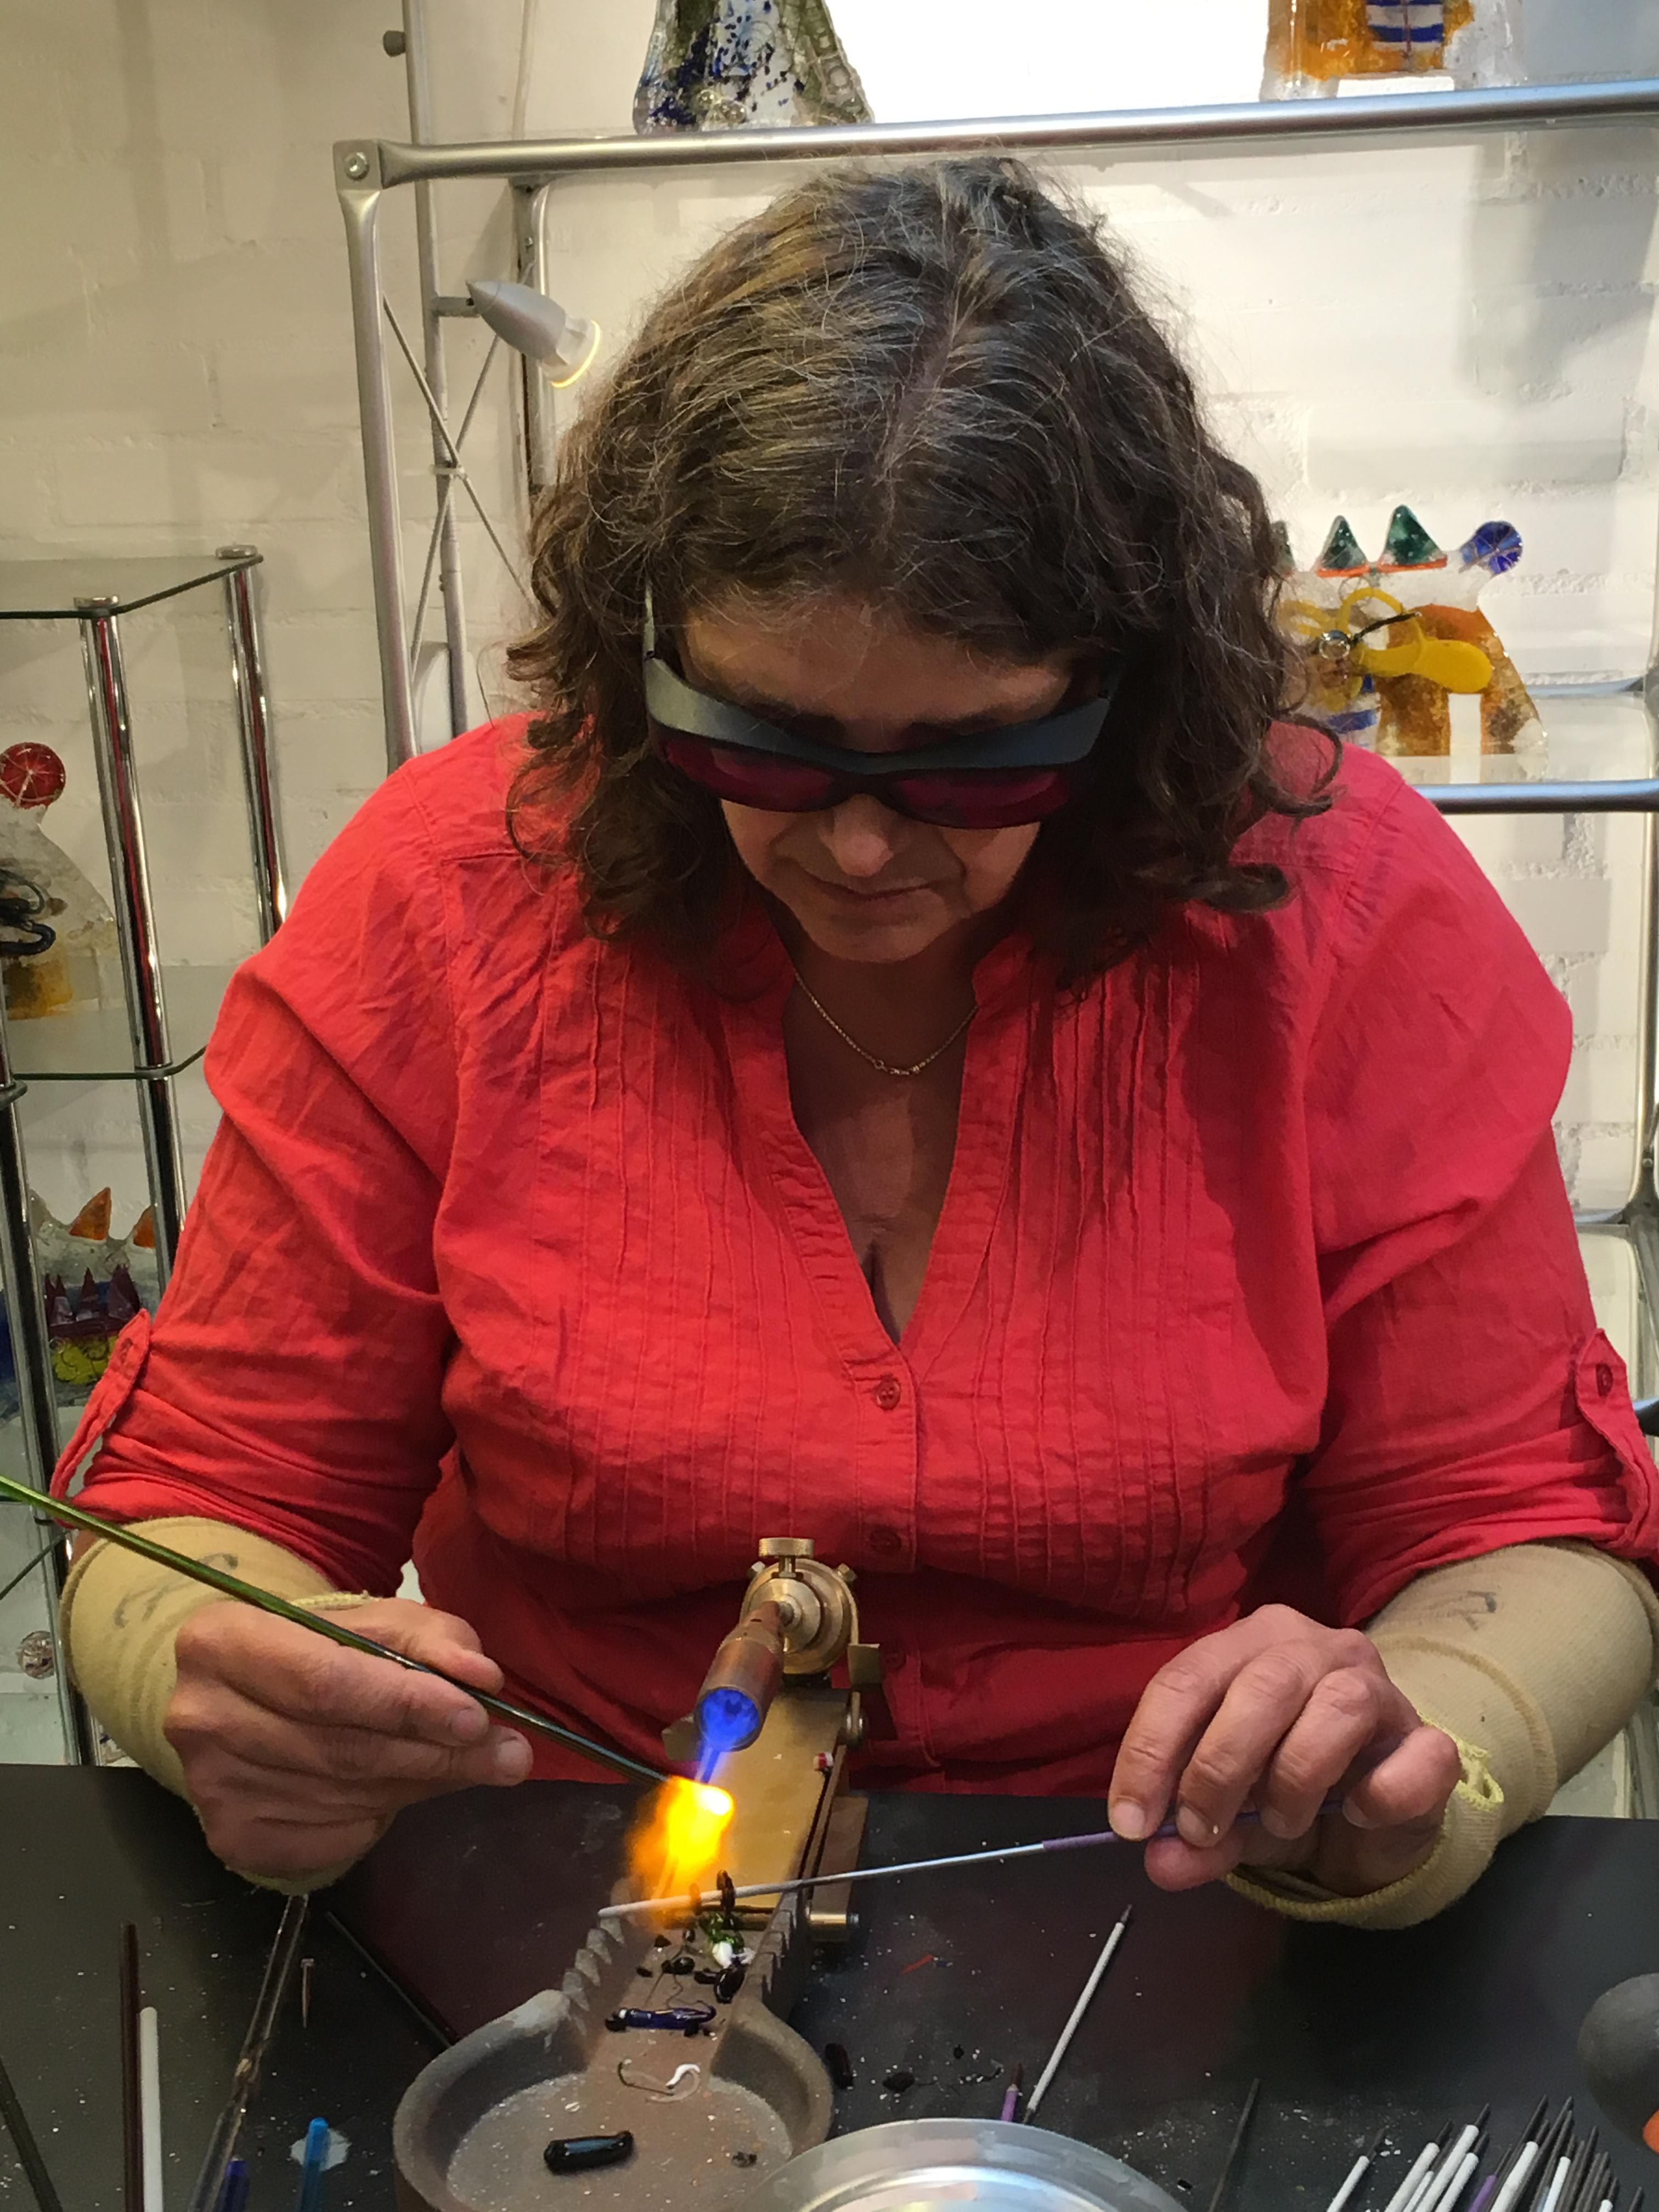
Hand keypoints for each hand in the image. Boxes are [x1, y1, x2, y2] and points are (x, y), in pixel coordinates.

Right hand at [166, 1599, 531, 1879]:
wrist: (251, 1695)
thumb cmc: (323, 1648)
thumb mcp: (379, 1622)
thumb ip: (434, 1640)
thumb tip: (482, 1677)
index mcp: (221, 1639)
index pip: (325, 1680)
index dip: (405, 1703)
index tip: (475, 1717)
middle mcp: (199, 1714)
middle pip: (338, 1745)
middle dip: (433, 1752)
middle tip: (506, 1753)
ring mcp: (208, 1783)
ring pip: (343, 1793)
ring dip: (418, 1783)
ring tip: (468, 1764)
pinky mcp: (230, 1835)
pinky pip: (332, 1835)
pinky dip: (380, 1816)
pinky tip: (398, 1789)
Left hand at [1108, 1605, 1460, 1896]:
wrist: (1378, 1817)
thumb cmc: (1288, 1790)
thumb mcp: (1228, 1817)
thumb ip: (1193, 1837)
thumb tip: (1159, 1860)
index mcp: (1250, 1645)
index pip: (1186, 1680)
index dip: (1150, 1750)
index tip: (1132, 1822)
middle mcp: (1316, 1647)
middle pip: (1260, 1687)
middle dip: (1217, 1767)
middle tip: (1201, 1829)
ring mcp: (1380, 1686)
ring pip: (1338, 1707)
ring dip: (1296, 1777)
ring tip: (1280, 1821)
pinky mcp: (1431, 1740)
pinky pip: (1415, 1758)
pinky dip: (1380, 1795)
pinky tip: (1358, 1813)